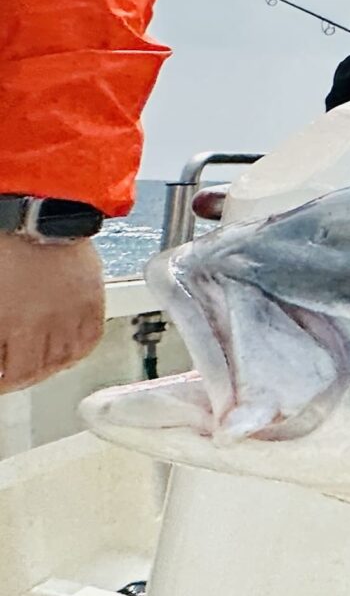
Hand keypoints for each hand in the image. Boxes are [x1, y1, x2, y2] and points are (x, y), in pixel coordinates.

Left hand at [0, 237, 105, 391]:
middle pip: (40, 370)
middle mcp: (50, 322)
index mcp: (17, 321)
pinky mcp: (93, 298)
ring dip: (51, 368)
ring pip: (68, 357)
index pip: (15, 373)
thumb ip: (0, 328)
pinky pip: (91, 336)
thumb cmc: (7, 247)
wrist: (39, 213)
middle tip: (12, 377)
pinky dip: (80, 349)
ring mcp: (75, 310)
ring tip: (40, 367)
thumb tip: (2, 352)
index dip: (4, 383)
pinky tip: (68, 351)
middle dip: (23, 378)